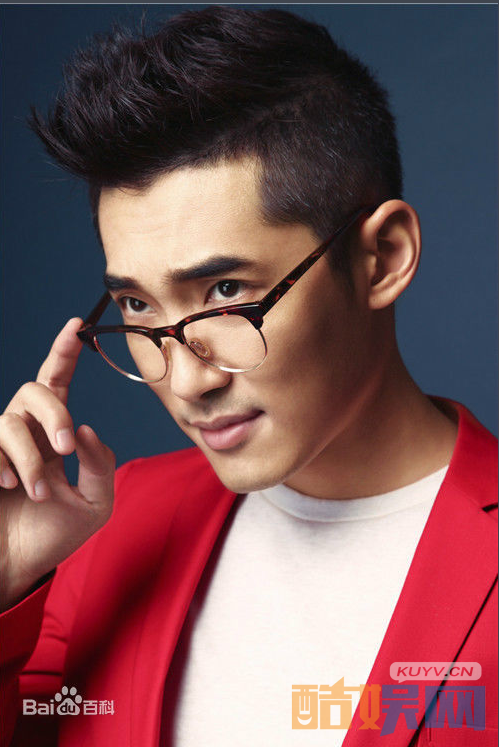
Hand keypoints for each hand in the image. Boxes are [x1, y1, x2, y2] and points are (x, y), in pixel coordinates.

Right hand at [0, 318, 114, 611]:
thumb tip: (86, 427)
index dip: (64, 351)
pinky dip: (5, 464)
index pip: (58, 381)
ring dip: (30, 458)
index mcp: (54, 431)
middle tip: (67, 449)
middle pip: (35, 389)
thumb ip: (101, 464)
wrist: (17, 565)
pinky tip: (9, 487)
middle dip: (53, 415)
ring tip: (36, 492)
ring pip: (11, 421)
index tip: (78, 322)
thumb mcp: (95, 503)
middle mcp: (24, 428)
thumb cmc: (55, 533)